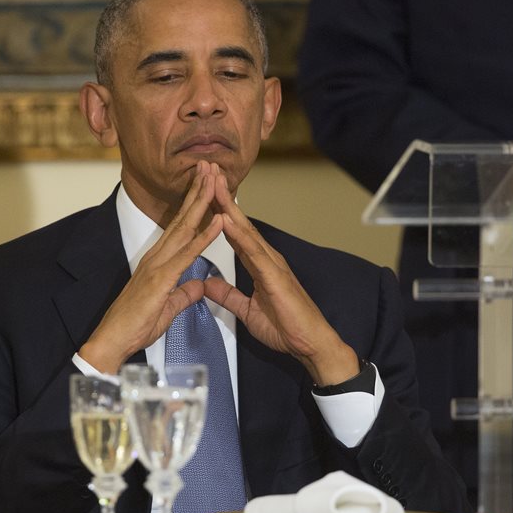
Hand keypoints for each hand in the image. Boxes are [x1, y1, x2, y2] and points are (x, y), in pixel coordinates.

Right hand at [78, 162, 224, 373]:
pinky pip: (188, 253)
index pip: (181, 227)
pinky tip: (219, 221)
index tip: (207, 184)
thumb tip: (199, 287)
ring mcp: (158, 264)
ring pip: (185, 227)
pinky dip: (205, 236)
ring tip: (215, 179)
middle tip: (211, 165)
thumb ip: (184, 294)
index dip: (195, 204)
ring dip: (202, 202)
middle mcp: (157, 256)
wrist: (113, 341)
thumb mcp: (168, 308)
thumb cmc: (135, 326)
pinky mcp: (161, 278)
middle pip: (183, 218)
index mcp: (158, 261)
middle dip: (198, 191)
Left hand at [199, 164, 359, 385]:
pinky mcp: (275, 275)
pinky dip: (238, 234)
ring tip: (213, 182)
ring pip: (245, 229)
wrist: (309, 343)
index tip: (203, 191)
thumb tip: (209, 283)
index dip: (218, 212)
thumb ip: (228, 295)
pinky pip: (253, 251)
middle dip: (222, 196)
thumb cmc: (286, 327)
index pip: (234, 233)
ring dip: (227, 206)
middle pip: (238, 222)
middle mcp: (266, 258)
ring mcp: (272, 263)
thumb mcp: (247, 310)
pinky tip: (225, 219)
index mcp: (259, 265)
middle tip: (207, 170)